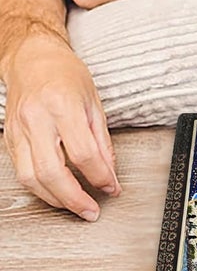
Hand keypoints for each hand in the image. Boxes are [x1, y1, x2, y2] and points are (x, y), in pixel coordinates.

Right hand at [3, 35, 120, 218]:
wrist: (32, 59)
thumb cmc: (64, 75)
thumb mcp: (94, 103)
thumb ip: (102, 141)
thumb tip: (109, 174)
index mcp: (62, 106)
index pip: (83, 154)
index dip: (100, 177)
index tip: (111, 188)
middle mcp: (36, 119)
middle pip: (51, 172)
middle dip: (73, 198)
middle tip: (91, 211)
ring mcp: (18, 130)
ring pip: (30, 177)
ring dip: (54, 199)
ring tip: (74, 205)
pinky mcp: (9, 138)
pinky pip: (21, 171)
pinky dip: (40, 187)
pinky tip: (56, 192)